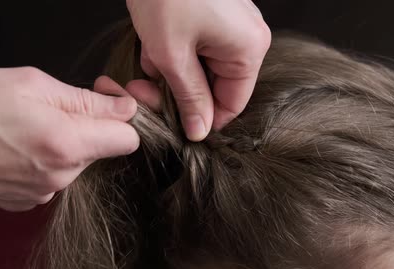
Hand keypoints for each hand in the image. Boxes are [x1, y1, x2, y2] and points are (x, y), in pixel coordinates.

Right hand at [0, 68, 138, 210]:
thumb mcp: (31, 84)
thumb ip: (87, 100)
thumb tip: (126, 108)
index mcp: (67, 144)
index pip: (129, 140)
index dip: (122, 116)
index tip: (104, 100)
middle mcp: (61, 176)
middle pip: (101, 150)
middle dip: (88, 126)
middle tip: (53, 106)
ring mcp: (43, 193)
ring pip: (76, 163)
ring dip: (64, 143)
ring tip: (26, 126)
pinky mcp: (26, 202)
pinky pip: (53, 177)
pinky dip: (44, 160)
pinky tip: (15, 146)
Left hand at [126, 0, 270, 140]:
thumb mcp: (172, 55)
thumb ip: (188, 98)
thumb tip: (199, 130)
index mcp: (248, 49)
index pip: (231, 105)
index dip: (201, 119)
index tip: (173, 123)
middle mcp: (248, 37)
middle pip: (215, 86)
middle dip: (177, 90)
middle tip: (145, 87)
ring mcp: (233, 23)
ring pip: (202, 68)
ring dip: (171, 69)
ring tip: (150, 53)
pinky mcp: (216, 13)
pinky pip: (198, 46)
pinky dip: (174, 49)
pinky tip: (155, 39)